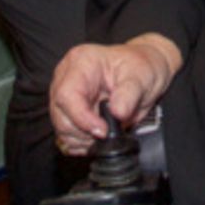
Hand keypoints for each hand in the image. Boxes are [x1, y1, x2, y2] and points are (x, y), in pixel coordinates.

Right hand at [50, 35, 183, 156]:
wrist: (144, 72)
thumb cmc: (140, 68)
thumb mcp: (141, 76)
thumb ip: (129, 94)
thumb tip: (118, 112)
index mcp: (81, 61)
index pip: (67, 94)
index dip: (81, 118)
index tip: (103, 130)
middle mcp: (67, 77)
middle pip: (60, 114)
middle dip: (83, 131)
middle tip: (108, 133)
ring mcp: (65, 95)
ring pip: (61, 128)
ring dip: (82, 139)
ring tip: (106, 133)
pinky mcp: (67, 112)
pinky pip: (65, 135)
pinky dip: (81, 142)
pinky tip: (98, 135)